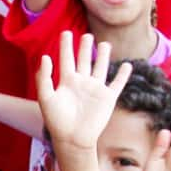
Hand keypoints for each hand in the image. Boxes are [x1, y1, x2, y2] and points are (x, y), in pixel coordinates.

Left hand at [35, 30, 132, 152]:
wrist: (72, 138)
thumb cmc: (56, 120)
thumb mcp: (45, 97)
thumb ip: (44, 78)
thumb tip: (45, 57)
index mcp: (66, 81)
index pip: (66, 59)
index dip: (66, 46)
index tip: (65, 33)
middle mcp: (81, 83)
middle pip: (84, 60)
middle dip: (85, 48)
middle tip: (86, 35)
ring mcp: (95, 90)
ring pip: (100, 68)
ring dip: (103, 56)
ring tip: (105, 43)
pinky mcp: (108, 98)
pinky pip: (117, 84)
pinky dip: (123, 75)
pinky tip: (127, 65)